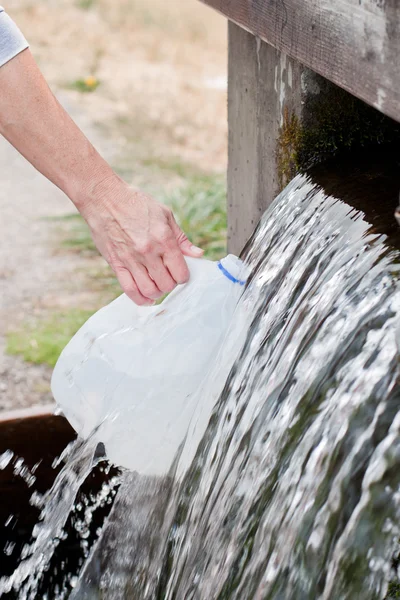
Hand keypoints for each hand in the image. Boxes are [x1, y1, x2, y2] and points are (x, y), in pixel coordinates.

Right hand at [82, 178, 203, 305]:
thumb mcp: (165, 214)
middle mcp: (148, 251)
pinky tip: (146, 298)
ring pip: (149, 290)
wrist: (104, 198)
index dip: (183, 276)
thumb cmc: (136, 204)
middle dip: (170, 284)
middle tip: (168, 277)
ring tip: (157, 284)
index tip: (180, 272)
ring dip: (157, 292)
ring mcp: (131, 259)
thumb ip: (181, 238)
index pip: (180, 272)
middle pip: (166, 284)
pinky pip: (129, 289)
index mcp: (164, 239)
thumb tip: (198, 254)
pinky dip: (140, 299)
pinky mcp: (116, 263)